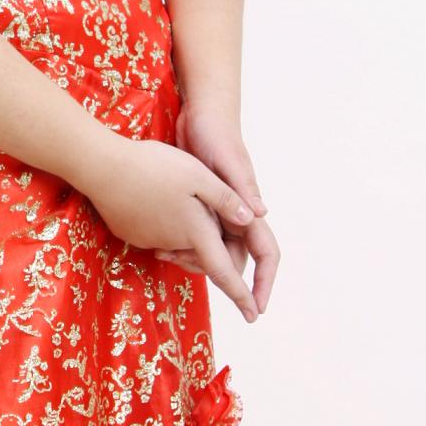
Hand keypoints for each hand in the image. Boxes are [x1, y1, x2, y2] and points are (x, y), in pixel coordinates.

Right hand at [81, 133, 263, 323]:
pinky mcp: (132, 234)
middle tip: (202, 201)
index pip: (225, 273)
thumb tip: (250, 220)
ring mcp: (150, 240)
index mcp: (196, 232)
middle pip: (200, 250)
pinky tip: (154, 195)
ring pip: (179, 240)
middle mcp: (175, 243)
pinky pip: (158, 233)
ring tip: (176, 192)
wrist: (101, 168)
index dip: (242, 296)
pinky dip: (164, 220)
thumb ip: (225, 198)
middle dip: (208, 239)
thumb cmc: (153, 167)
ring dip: (185, 226)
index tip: (253, 316)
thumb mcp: (197, 175)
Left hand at [169, 96, 279, 313]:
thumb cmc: (217, 135)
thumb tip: (261, 214)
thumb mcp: (228, 163)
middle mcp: (237, 213)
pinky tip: (160, 245)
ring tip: (164, 256)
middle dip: (217, 274)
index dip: (263, 283)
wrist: (199, 115)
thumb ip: (241, 189)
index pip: (265, 253)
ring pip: (213, 249)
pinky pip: (197, 235)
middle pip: (234, 258)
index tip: (255, 310)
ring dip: (193, 258)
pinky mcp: (200, 204)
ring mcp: (219, 210)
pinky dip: (182, 243)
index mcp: (249, 207)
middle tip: (183, 270)